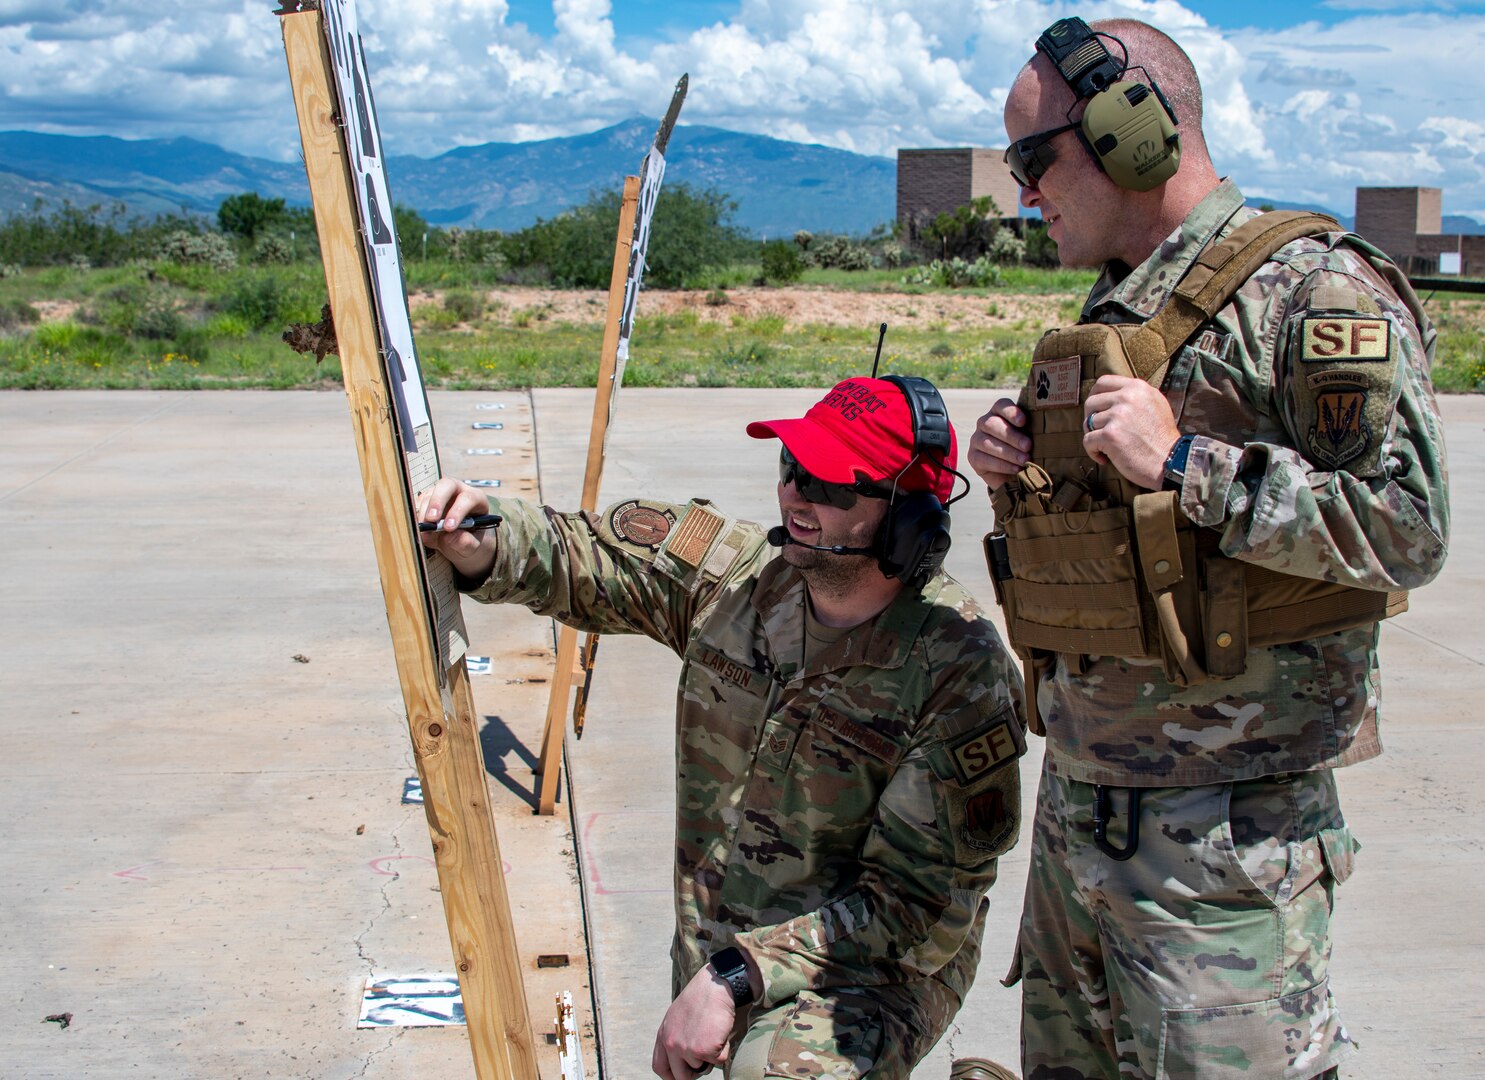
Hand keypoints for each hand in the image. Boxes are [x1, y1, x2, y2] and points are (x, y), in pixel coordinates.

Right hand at [414, 477, 498, 580]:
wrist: (460, 542)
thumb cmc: (470, 540)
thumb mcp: (474, 546)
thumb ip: (466, 542)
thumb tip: (450, 536)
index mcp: (476, 499)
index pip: (468, 498)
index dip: (457, 511)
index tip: (449, 528)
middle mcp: (458, 491)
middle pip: (446, 485)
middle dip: (437, 502)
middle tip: (431, 520)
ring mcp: (441, 494)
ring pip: (429, 495)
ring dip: (424, 513)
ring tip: (426, 532)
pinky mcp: (427, 500)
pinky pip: (418, 503)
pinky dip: (416, 515)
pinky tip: (420, 528)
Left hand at [651, 965, 736, 1079]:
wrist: (715, 985)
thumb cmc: (701, 997)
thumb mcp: (677, 1017)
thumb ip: (675, 1037)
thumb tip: (681, 1060)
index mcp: (664, 1035)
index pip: (660, 1067)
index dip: (672, 1076)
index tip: (683, 1075)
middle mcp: (672, 1044)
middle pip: (681, 1076)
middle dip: (695, 1073)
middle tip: (705, 1060)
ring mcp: (688, 1048)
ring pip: (702, 1068)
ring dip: (711, 1056)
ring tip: (713, 1032)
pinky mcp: (705, 1050)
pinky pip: (719, 1061)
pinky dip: (724, 1049)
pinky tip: (721, 1030)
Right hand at [967, 398, 1030, 491]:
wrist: (1013, 473)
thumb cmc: (1026, 449)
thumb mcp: (1031, 437)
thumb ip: (1034, 430)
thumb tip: (1048, 429)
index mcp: (999, 412)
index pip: (1001, 406)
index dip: (1011, 412)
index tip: (1024, 422)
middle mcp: (985, 423)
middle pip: (992, 424)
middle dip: (1012, 436)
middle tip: (1028, 446)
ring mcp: (977, 440)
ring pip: (987, 443)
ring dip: (1008, 453)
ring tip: (1025, 460)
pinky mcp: (973, 457)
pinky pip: (984, 459)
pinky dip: (1002, 465)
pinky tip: (1016, 469)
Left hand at [1082, 375, 1181, 489]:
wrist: (1170, 461)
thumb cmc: (1162, 438)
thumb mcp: (1155, 405)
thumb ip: (1135, 396)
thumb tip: (1111, 395)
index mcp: (1137, 388)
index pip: (1103, 382)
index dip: (1095, 395)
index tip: (1096, 409)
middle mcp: (1127, 397)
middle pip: (1091, 402)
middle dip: (1091, 418)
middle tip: (1100, 432)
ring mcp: (1118, 415)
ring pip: (1088, 423)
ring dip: (1095, 437)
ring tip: (1110, 447)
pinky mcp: (1110, 435)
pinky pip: (1087, 441)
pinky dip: (1093, 452)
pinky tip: (1105, 458)